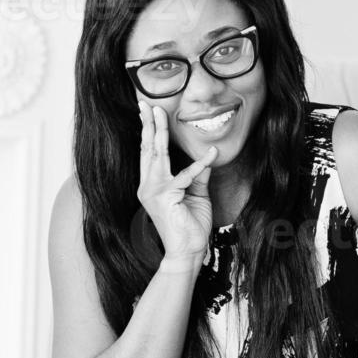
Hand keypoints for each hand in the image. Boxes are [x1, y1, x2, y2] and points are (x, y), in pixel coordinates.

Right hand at [136, 100, 216, 263]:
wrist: (188, 252)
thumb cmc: (190, 226)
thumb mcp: (197, 194)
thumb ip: (198, 175)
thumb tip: (206, 155)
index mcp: (151, 185)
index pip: (148, 154)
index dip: (147, 132)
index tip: (147, 112)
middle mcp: (148, 186)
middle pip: (146, 149)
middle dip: (146, 124)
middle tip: (145, 104)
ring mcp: (153, 191)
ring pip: (157, 154)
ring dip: (159, 132)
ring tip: (160, 113)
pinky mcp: (166, 197)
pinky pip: (186, 175)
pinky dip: (200, 164)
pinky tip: (211, 154)